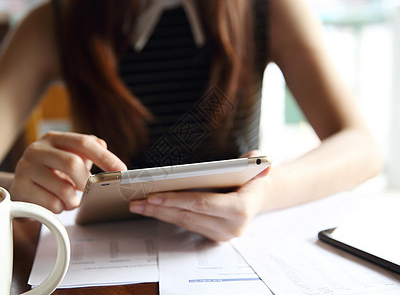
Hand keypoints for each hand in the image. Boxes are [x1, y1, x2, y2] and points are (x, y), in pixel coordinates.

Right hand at [11, 131, 125, 212]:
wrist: (20, 186)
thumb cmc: (52, 171)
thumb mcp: (69, 156)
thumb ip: (88, 150)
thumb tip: (105, 148)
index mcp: (53, 138)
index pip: (83, 142)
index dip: (105, 157)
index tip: (121, 169)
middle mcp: (37, 150)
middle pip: (72, 163)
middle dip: (87, 182)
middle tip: (91, 191)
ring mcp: (25, 169)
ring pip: (62, 188)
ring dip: (74, 200)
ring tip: (71, 200)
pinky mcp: (19, 189)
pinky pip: (50, 204)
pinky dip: (60, 208)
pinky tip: (56, 203)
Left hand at [129, 152, 269, 241]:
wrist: (258, 196)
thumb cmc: (253, 176)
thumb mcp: (258, 164)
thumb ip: (259, 162)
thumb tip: (264, 163)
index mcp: (241, 209)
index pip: (202, 204)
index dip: (176, 200)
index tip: (152, 196)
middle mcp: (232, 227)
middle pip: (188, 216)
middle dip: (159, 208)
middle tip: (135, 201)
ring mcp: (222, 235)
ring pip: (184, 223)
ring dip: (159, 214)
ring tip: (137, 205)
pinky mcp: (214, 236)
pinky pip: (187, 225)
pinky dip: (168, 215)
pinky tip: (152, 209)